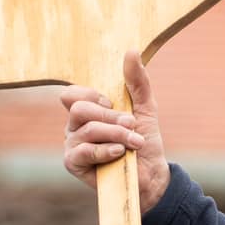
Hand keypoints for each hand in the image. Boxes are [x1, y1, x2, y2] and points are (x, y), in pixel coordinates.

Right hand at [60, 50, 168, 212]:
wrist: (151, 174)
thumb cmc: (144, 140)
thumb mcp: (145, 107)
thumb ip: (137, 81)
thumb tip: (131, 51)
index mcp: (87, 110)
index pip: (72, 94)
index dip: (93, 95)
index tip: (113, 103)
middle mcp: (75, 126)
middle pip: (80, 109)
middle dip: (111, 116)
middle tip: (132, 125)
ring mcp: (72, 145)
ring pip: (87, 129)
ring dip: (117, 134)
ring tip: (135, 142)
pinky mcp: (74, 164)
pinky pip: (84, 151)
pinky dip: (106, 150)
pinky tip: (120, 153)